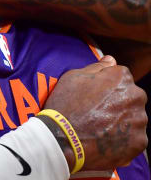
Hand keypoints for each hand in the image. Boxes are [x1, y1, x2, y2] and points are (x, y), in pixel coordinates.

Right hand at [42, 55, 147, 170]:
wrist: (62, 139)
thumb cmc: (66, 104)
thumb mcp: (74, 76)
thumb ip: (97, 67)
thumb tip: (111, 59)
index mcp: (121, 77)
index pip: (120, 76)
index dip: (105, 85)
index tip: (93, 94)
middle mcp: (136, 96)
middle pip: (130, 96)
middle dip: (117, 101)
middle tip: (95, 111)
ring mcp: (139, 120)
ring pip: (132, 116)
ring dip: (121, 119)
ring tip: (99, 126)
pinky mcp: (138, 142)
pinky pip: (133, 136)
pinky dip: (121, 138)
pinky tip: (104, 138)